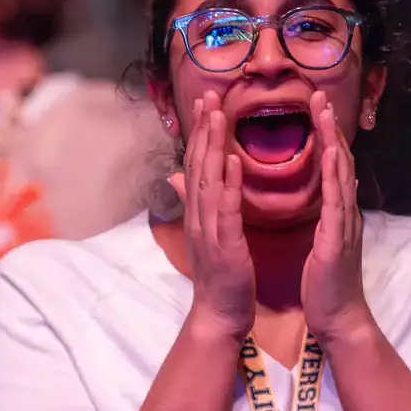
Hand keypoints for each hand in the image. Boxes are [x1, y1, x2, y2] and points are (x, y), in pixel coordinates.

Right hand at [168, 91, 254, 338]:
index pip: (197, 165)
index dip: (200, 133)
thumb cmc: (220, 276)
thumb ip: (193, 201)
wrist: (220, 314)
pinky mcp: (225, 245)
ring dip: (212, 147)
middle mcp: (199, 216)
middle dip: (203, 130)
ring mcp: (209, 230)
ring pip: (209, 181)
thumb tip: (176, 174)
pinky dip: (229, 185)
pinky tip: (234, 162)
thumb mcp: (206, 233)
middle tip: (209, 97)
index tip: (206, 103)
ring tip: (218, 117)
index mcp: (198, 213)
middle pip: (199, 165)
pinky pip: (226, 210)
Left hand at [301, 92, 371, 346]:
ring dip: (333, 138)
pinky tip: (331, 151)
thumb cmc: (324, 286)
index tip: (314, 106)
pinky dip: (334, 173)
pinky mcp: (338, 237)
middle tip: (319, 94)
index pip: (332, 165)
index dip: (325, 134)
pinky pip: (337, 198)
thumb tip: (340, 187)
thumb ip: (330, 213)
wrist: (338, 319)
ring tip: (324, 110)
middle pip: (340, 159)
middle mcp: (346, 211)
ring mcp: (345, 222)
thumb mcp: (323, 242)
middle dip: (330, 126)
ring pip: (341, 172)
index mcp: (338, 212)